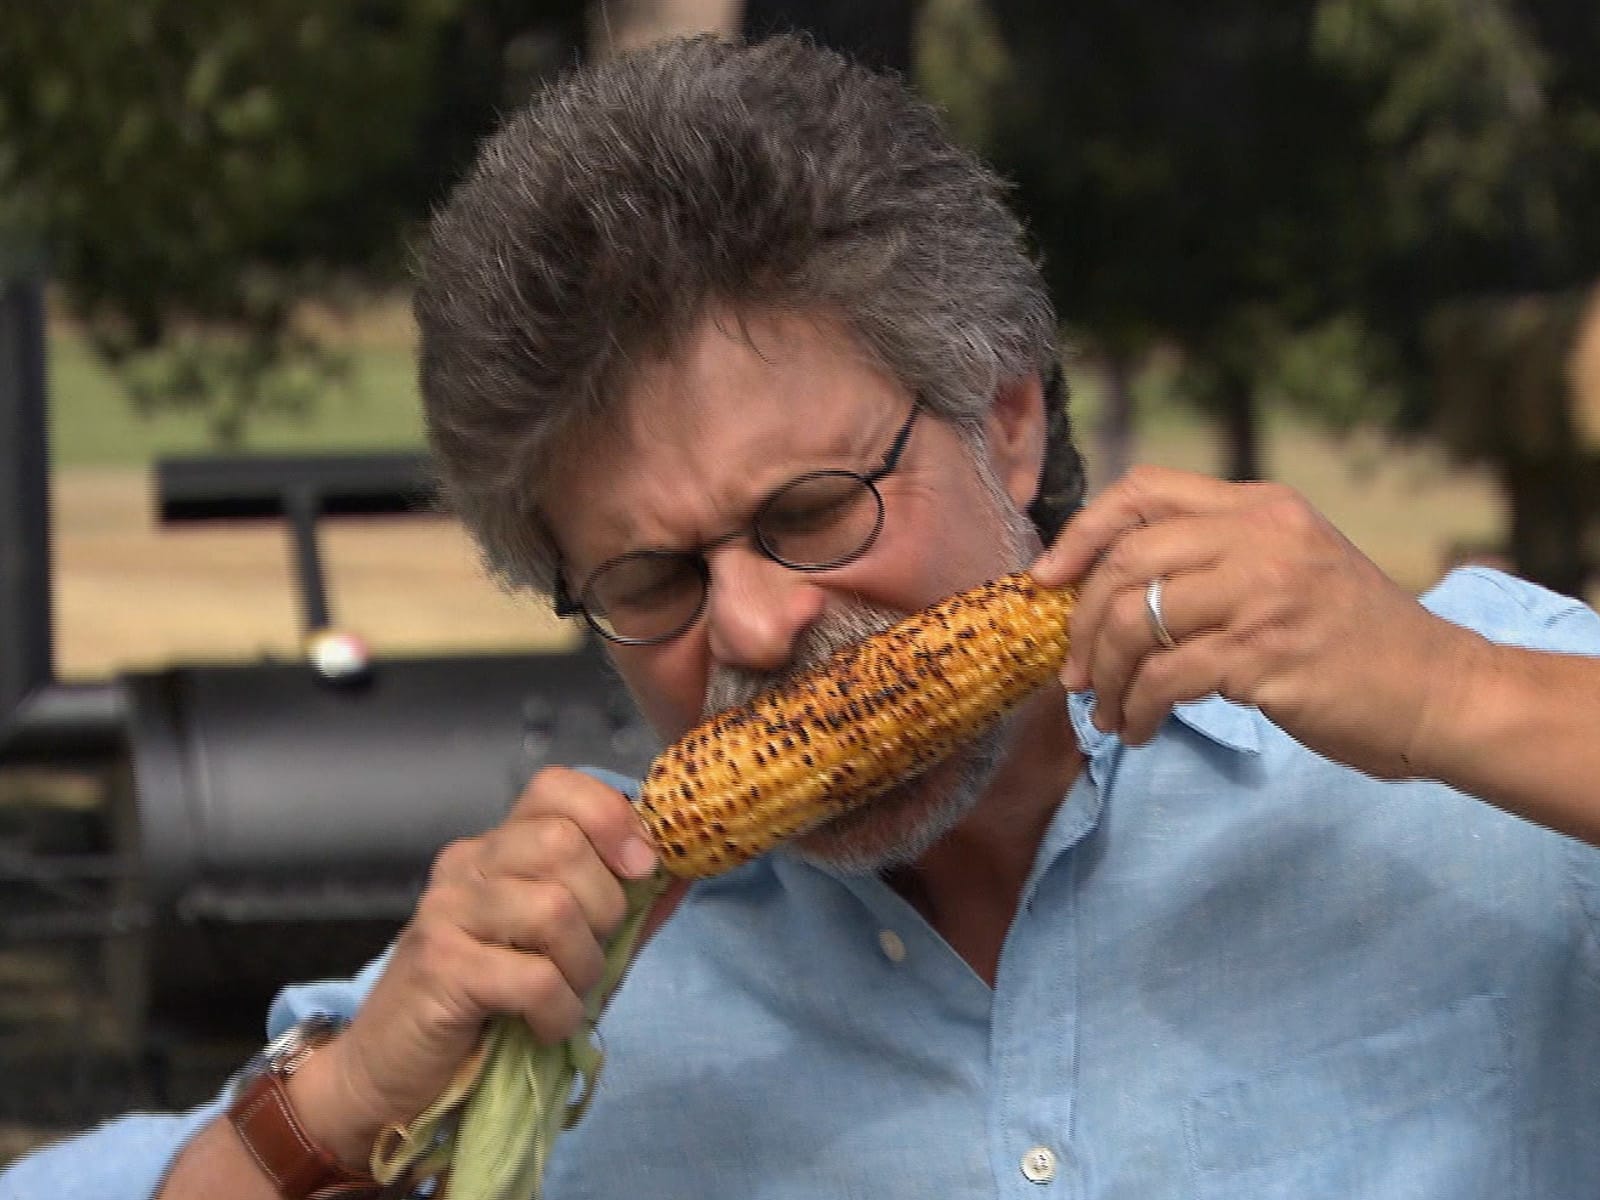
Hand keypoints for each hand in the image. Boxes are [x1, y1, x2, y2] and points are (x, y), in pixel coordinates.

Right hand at [288, 767, 686, 1168]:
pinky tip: (547, 1027)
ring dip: (583, 965)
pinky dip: (558, 1011)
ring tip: (570, 995)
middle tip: (595, 954)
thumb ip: (620, 908)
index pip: (554, 786)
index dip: (610, 816)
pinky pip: (531, 977)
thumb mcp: (566, 948)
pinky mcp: (439, 967)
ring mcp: (447, 911)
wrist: (393, 1072)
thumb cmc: (489, 1006)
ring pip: (552, 908)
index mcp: (496, 847)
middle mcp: (467, 864)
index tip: (641, 867)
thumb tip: (684, 870)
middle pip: (562, 844)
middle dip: (605, 906)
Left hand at [1031, 465, 1481, 776]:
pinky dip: (1136, 710)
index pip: (1143, 490)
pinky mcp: (1264, 655)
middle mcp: (1259, 536)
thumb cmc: (1353, 639)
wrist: (1440, 692)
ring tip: (1107, 712)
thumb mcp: (1289, 567)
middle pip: (1125, 561)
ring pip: (1133, 622)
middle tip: (1074, 672)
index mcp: (1260, 506)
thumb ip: (1215, 559)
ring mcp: (1263, 593)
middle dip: (1080, 623)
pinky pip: (1163, 678)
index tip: (1046, 579)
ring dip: (1104, 677)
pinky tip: (1139, 731)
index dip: (1081, 532)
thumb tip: (1108, 587)